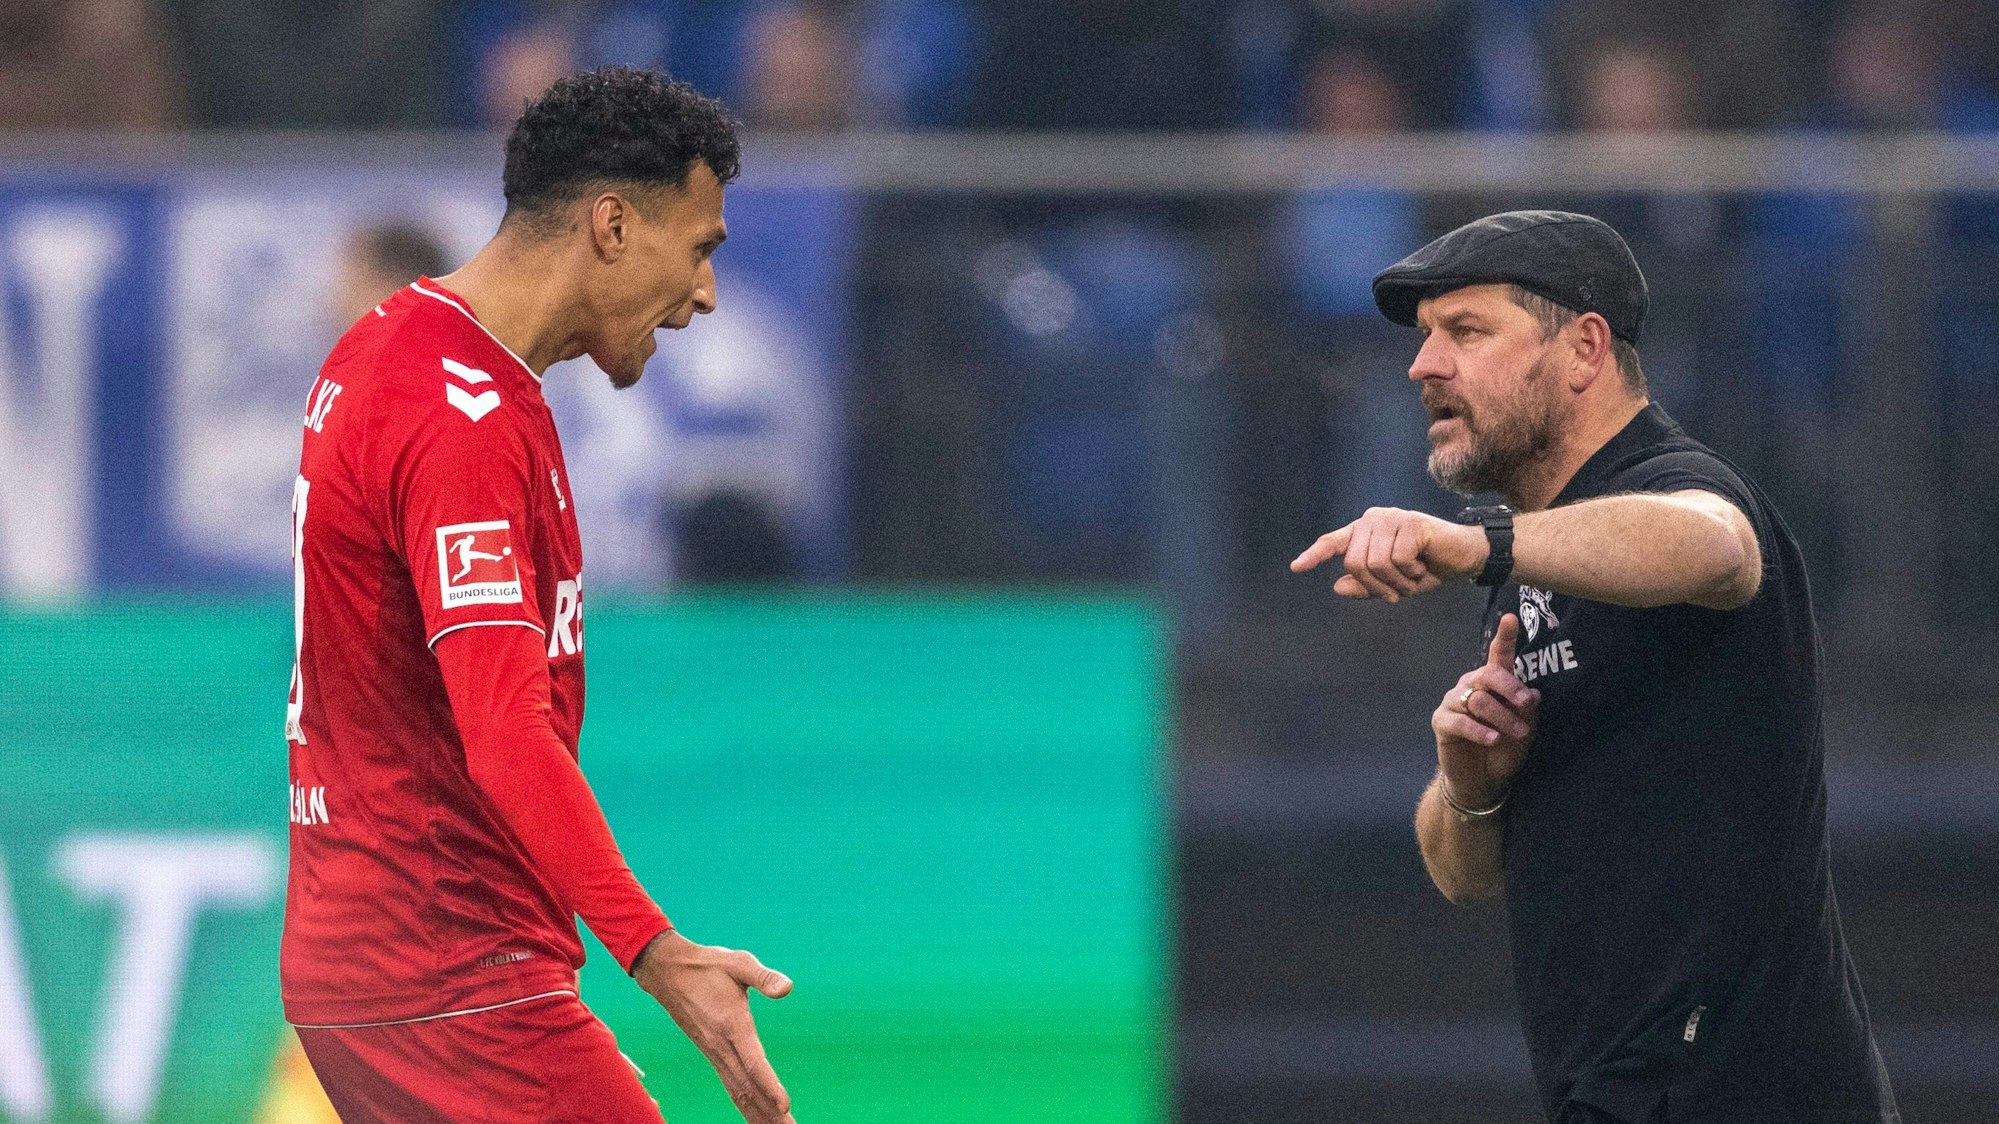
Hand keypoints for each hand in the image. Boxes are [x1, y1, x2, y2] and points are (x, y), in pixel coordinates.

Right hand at [632, 930, 795, 1123]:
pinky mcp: (710, 1053)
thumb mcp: (738, 963)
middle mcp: (720, 1044)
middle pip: (747, 1086)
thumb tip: (787, 988)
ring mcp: (713, 1051)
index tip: (784, 1105)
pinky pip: (729, 1084)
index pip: (752, 1062)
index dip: (769, 1085)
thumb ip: (763, 977)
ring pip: (737, 1090)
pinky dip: (744, 1103)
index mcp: (731, 1024)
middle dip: (768, 1111)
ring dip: (757, 1112)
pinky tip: (754, 1114)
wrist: (667, 971)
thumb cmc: (707, 965)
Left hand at [1290, 507, 1487, 602]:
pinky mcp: (1411, 522)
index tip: (1296, 568)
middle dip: (1376, 586)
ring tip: (1412, 576)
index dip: (1314, 555)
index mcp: (1364, 531)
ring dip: (1396, 581)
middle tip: (1397, 592)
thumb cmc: (1425, 569)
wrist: (1463, 558)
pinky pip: (1397, 559)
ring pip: (1375, 563)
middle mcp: (1373, 519)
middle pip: (1354, 563)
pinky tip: (1423, 564)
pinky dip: (1411, 572)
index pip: (1333, 542)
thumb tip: (1337, 587)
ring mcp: (1391, 518)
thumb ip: (1365, 586)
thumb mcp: (1392, 585)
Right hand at [1431, 613, 1538, 806]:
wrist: (1482, 781)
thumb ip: (1527, 711)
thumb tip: (1533, 693)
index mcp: (1492, 684)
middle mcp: (1471, 686)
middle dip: (1510, 687)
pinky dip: (1480, 730)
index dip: (1504, 637)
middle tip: (1527, 704)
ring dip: (1502, 717)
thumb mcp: (1524, 731)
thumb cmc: (1504, 751)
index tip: (1511, 618)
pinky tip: (1493, 739)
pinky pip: (1461, 721)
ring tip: (1517, 734)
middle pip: (1488, 674)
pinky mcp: (1442, 722)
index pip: (1498, 656)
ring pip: (1478, 700)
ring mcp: (1454, 702)